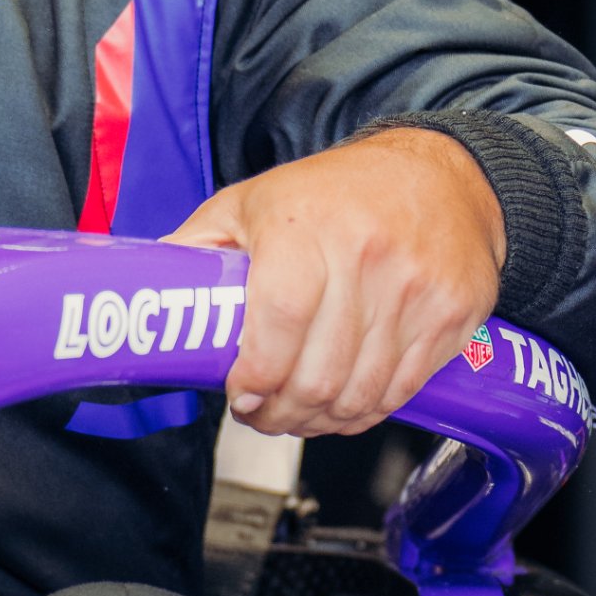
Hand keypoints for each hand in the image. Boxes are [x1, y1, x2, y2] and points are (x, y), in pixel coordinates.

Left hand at [171, 128, 503, 436]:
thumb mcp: (254, 201)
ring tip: (300, 415)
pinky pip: (404, 389)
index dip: (257, 374)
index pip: (281, 321)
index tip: (241, 394)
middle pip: (320, 372)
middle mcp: (367, 255)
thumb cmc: (339, 191)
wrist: (442, 173)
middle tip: (263, 415)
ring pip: (363, 392)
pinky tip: (344, 405)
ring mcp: (417, 288)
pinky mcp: (452, 313)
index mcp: (307, 226)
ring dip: (322, 421)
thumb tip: (143, 290)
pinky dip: (368, 412)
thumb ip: (198, 247)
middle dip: (282, 414)